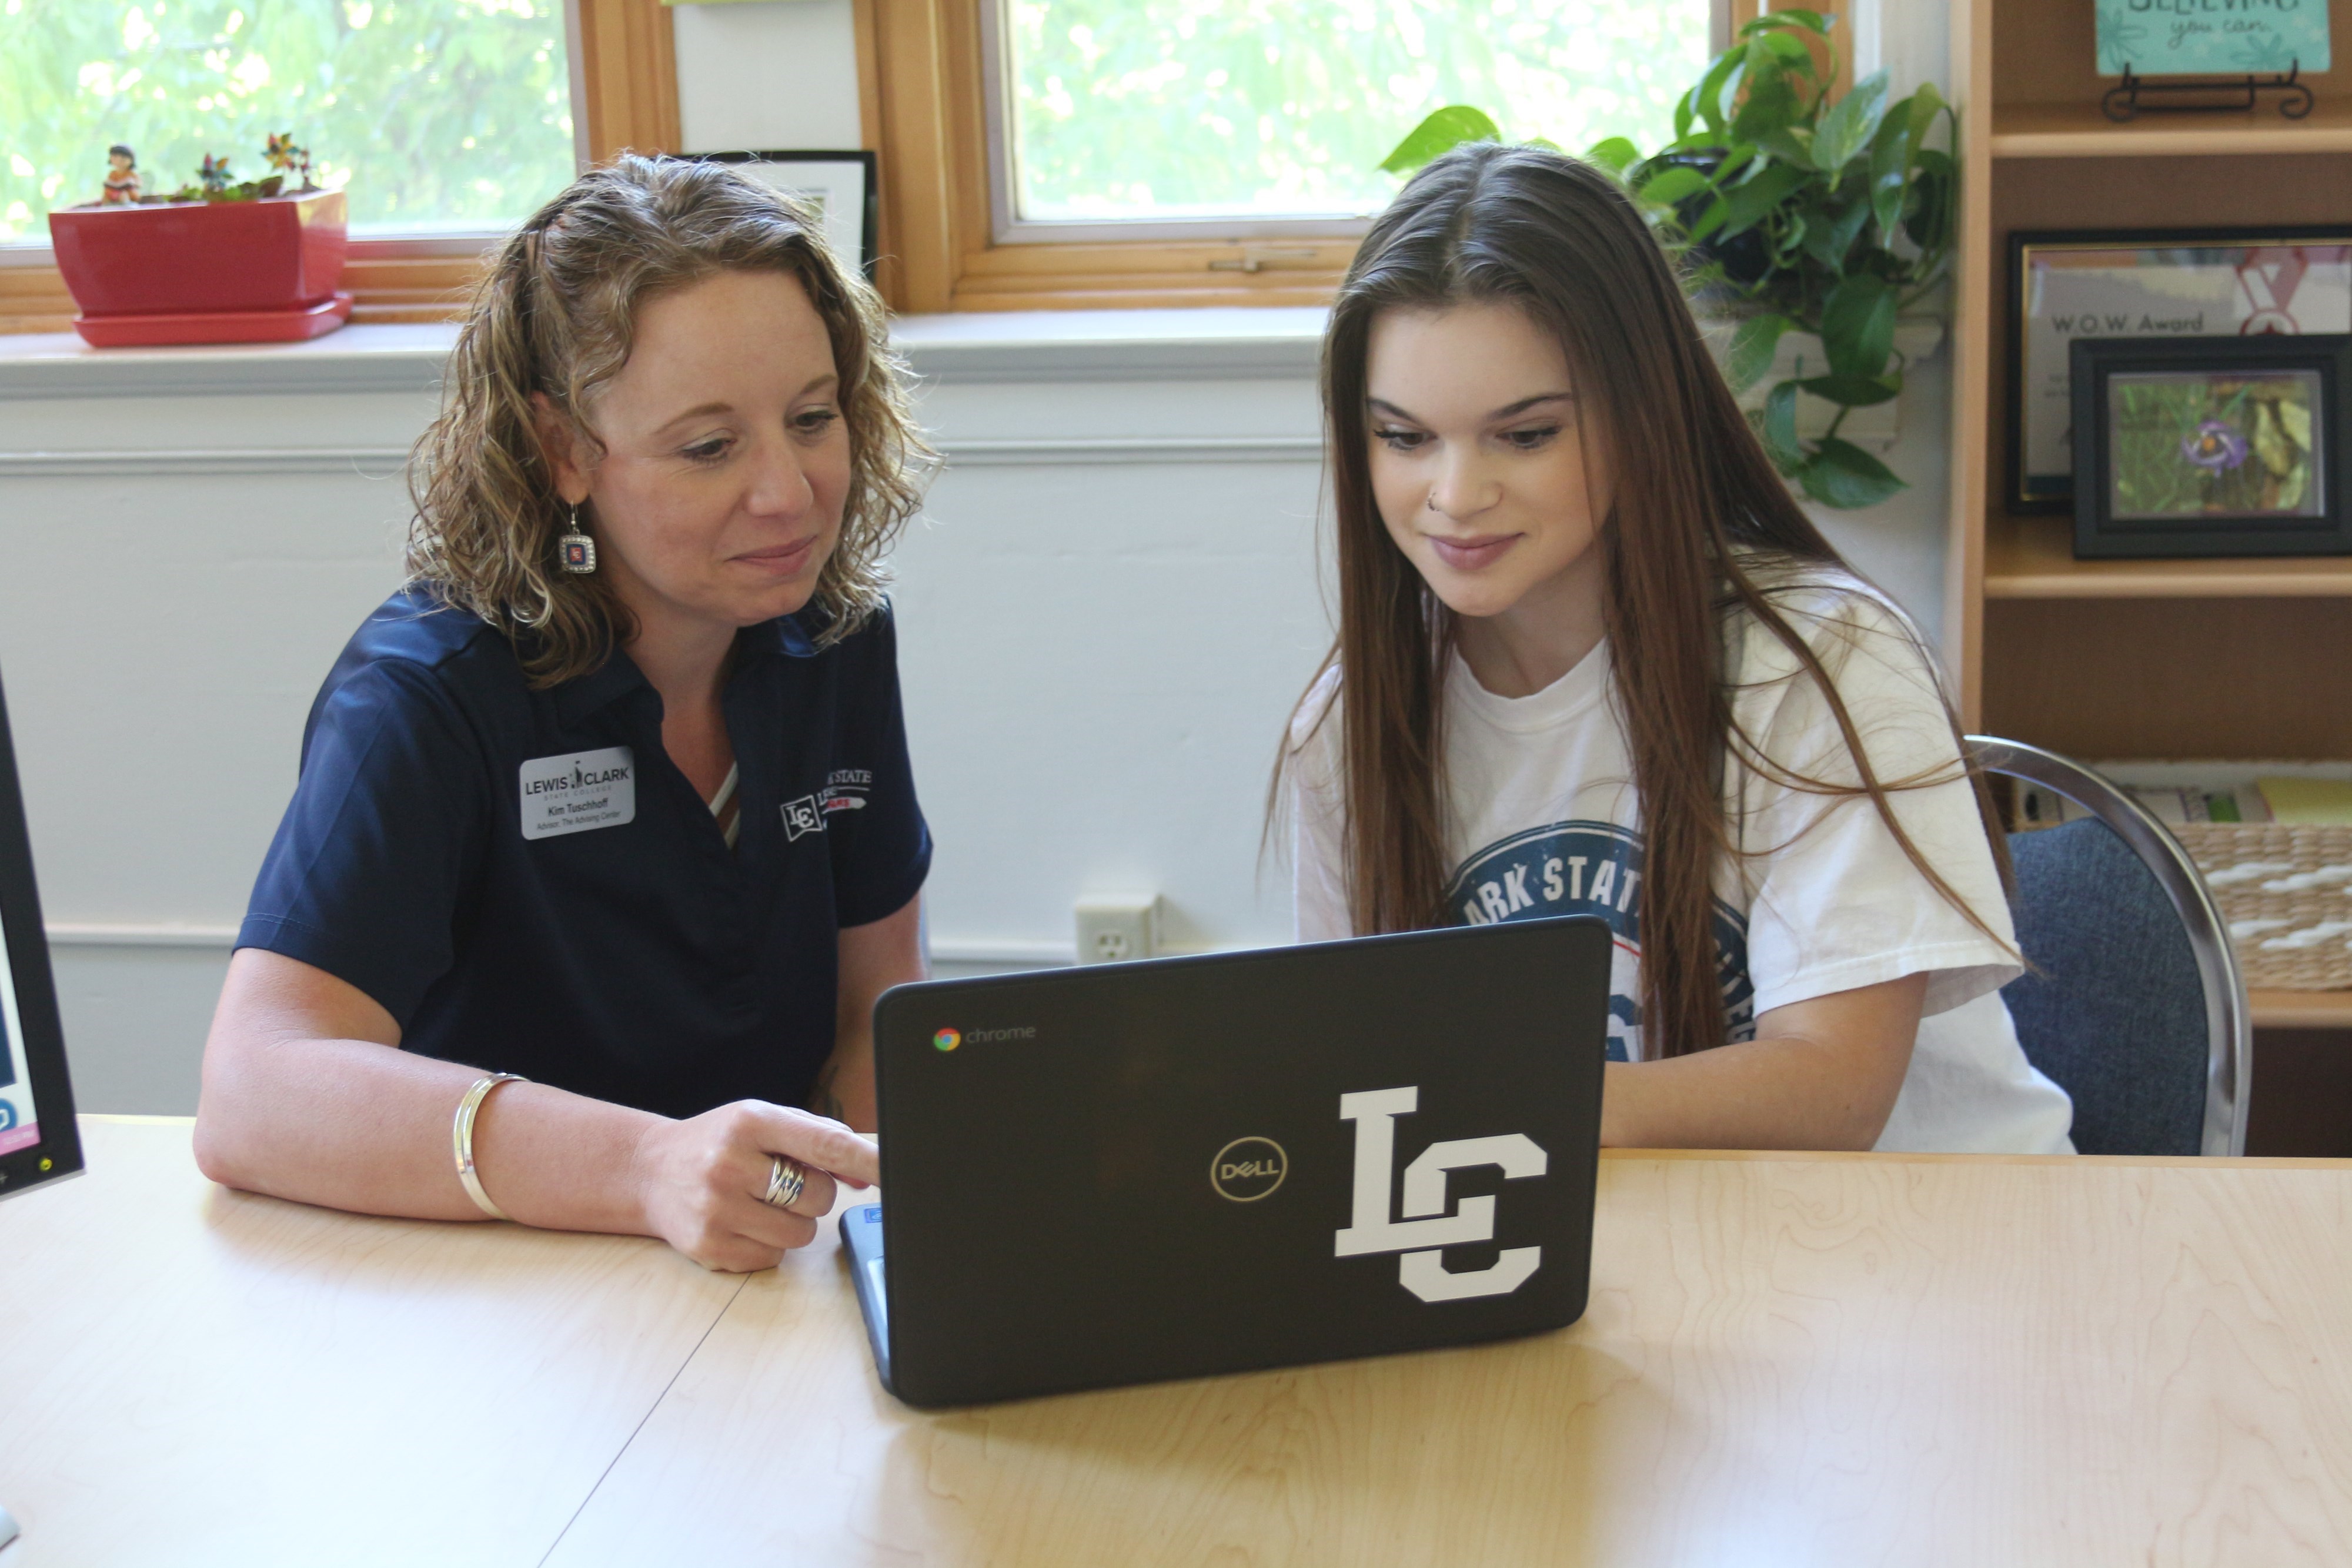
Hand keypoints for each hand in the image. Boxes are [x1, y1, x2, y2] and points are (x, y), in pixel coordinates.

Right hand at [628, 1100, 880, 1271]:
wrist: (650, 1171)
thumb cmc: (719, 1142)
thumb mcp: (763, 1123)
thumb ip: (818, 1140)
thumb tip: (866, 1174)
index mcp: (750, 1123)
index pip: (824, 1144)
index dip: (867, 1160)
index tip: (897, 1171)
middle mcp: (730, 1164)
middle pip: (819, 1196)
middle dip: (814, 1193)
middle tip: (781, 1181)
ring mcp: (716, 1209)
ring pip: (800, 1233)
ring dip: (792, 1221)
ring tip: (759, 1201)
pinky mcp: (709, 1247)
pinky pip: (773, 1258)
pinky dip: (767, 1244)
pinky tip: (740, 1221)